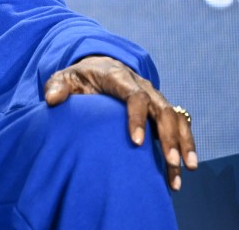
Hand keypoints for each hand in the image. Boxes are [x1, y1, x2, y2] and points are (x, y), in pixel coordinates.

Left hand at [43, 55, 196, 190]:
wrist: (97, 67)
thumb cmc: (80, 77)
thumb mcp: (64, 77)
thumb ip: (57, 86)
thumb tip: (52, 100)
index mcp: (119, 77)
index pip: (135, 96)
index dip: (137, 118)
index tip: (136, 142)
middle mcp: (142, 86)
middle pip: (162, 109)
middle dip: (169, 136)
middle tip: (172, 162)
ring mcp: (154, 97)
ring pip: (176, 117)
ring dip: (184, 143)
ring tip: (186, 169)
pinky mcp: (159, 109)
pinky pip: (179, 124)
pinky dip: (185, 144)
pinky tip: (184, 169)